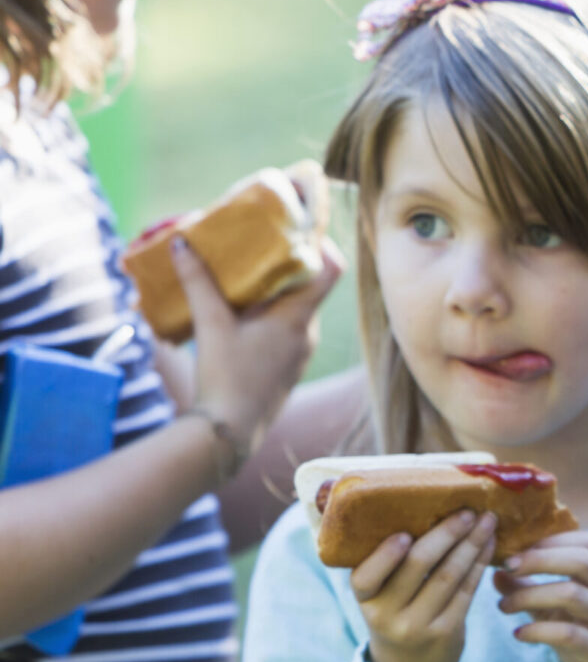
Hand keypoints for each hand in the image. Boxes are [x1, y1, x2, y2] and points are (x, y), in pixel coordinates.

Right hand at [176, 165, 342, 455]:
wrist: (230, 434)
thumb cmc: (225, 379)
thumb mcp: (210, 326)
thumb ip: (197, 283)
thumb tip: (182, 243)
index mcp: (297, 319)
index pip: (331, 271)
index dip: (322, 244)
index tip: (301, 227)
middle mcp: (306, 332)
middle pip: (311, 285)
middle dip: (289, 262)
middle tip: (263, 241)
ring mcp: (300, 350)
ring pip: (298, 307)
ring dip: (278, 288)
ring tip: (247, 270)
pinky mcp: (288, 364)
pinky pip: (288, 326)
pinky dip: (272, 311)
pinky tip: (244, 308)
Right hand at [354, 511, 496, 661]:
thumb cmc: (395, 615)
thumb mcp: (381, 597)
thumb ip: (391, 565)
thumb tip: (422, 507)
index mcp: (366, 600)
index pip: (365, 578)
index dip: (384, 556)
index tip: (404, 534)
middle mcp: (387, 616)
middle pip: (417, 567)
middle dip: (446, 534)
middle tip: (466, 511)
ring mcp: (418, 626)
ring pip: (449, 576)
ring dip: (471, 543)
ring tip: (487, 520)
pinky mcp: (447, 632)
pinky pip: (467, 591)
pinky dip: (480, 564)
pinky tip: (490, 544)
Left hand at [495, 533, 587, 661]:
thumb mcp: (559, 614)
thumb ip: (530, 592)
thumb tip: (496, 573)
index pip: (586, 544)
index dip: (551, 541)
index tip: (517, 552)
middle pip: (582, 561)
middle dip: (540, 559)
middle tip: (507, 567)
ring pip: (574, 595)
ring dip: (532, 595)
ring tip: (504, 606)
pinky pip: (570, 635)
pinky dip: (539, 631)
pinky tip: (519, 634)